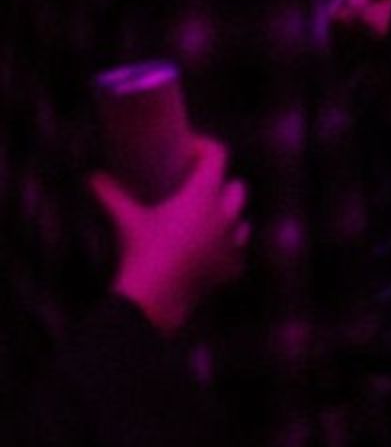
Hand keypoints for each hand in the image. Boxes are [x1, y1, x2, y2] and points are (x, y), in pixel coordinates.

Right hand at [95, 139, 246, 337]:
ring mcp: (233, 242)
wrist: (155, 298)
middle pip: (237, 187)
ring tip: (205, 224)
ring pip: (242, 221)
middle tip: (198, 190)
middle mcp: (226, 214)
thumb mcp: (126, 220)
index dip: (206, 147)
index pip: (218, 155)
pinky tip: (209, 255)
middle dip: (221, 185)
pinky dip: (226, 252)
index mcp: (204, 195)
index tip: (190, 150)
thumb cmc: (142, 252)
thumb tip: (92, 177)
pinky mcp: (233, 268)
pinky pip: (237, 253)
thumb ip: (111, 195)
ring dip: (228, 219)